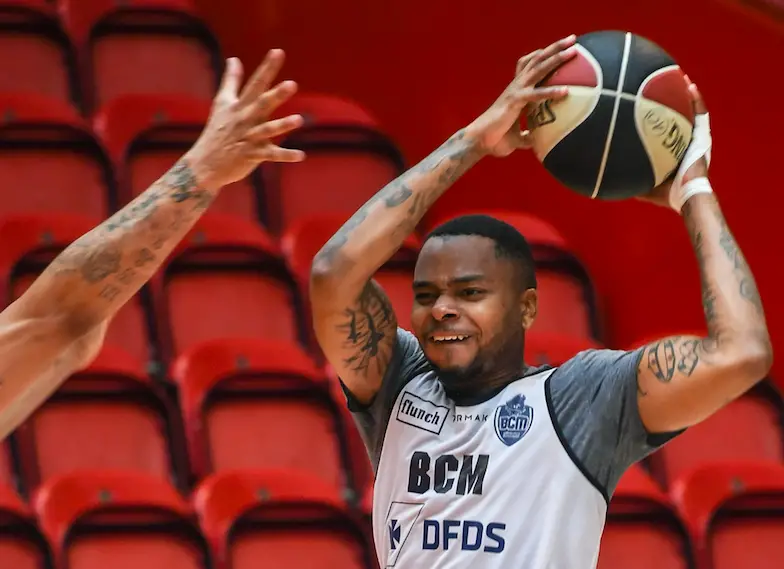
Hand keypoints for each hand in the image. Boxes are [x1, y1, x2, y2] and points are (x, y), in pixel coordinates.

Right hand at [186, 49, 305, 188]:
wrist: (205, 163)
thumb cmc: (217, 130)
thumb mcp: (222, 103)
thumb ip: (231, 81)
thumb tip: (234, 59)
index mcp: (240, 105)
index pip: (255, 82)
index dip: (267, 68)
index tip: (278, 52)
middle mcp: (245, 119)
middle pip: (262, 104)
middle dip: (276, 94)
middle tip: (292, 84)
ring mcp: (249, 137)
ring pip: (268, 130)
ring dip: (283, 125)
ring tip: (299, 119)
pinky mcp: (252, 155)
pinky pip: (271, 155)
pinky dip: (286, 156)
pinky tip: (301, 155)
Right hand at [465, 35, 576, 156]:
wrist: (479, 142)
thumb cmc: (496, 139)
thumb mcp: (517, 137)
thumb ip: (528, 136)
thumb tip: (537, 142)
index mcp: (517, 91)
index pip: (530, 66)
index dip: (544, 55)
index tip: (560, 48)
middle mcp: (516, 86)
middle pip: (537, 60)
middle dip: (555, 48)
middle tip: (573, 39)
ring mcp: (515, 91)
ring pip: (538, 69)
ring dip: (556, 58)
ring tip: (573, 51)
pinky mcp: (515, 101)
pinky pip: (536, 94)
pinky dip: (551, 91)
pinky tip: (566, 91)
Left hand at [638, 76, 708, 207]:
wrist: (687, 196)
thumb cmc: (666, 193)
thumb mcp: (640, 181)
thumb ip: (625, 174)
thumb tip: (601, 171)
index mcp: (671, 148)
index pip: (663, 127)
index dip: (656, 115)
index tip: (644, 102)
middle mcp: (683, 140)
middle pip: (677, 114)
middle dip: (671, 99)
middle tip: (660, 83)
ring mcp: (694, 138)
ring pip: (690, 110)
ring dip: (685, 94)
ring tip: (679, 78)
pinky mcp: (703, 138)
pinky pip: (701, 115)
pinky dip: (696, 101)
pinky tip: (690, 87)